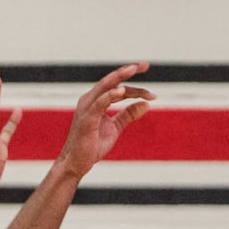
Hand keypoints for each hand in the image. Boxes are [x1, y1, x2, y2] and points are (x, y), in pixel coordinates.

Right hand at [58, 63, 154, 179]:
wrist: (76, 163)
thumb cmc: (92, 145)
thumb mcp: (115, 127)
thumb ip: (128, 114)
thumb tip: (147, 104)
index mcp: (96, 101)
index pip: (119, 89)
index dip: (136, 89)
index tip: (152, 94)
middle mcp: (90, 100)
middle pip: (112, 82)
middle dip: (127, 71)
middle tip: (144, 65)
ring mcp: (86, 108)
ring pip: (105, 87)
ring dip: (119, 77)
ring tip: (133, 69)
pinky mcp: (86, 119)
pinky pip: (98, 103)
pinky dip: (109, 96)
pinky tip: (121, 91)